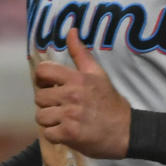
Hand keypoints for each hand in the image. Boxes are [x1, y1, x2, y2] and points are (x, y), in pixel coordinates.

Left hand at [33, 28, 130, 157]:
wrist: (126, 131)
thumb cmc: (110, 102)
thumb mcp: (97, 74)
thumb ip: (80, 53)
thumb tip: (71, 30)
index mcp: (77, 79)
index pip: (43, 71)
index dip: (42, 80)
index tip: (50, 87)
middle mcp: (72, 95)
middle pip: (39, 97)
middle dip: (47, 104)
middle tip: (61, 107)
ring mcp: (70, 116)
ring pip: (41, 117)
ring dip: (50, 121)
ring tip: (64, 120)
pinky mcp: (69, 134)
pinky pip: (48, 134)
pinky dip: (55, 136)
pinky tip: (67, 132)